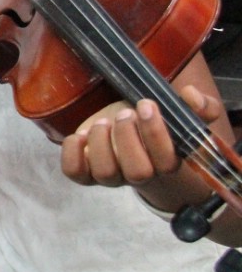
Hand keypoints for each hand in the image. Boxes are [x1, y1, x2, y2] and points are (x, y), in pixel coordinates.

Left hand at [61, 87, 221, 187]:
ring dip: (101, 143)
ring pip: (105, 173)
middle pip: (138, 172)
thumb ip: (198, 105)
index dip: (155, 133)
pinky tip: (79, 135)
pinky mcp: (85, 171)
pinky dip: (72, 153)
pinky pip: (74, 172)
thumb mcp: (178, 110)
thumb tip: (192, 96)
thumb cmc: (151, 120)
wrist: (126, 130)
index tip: (145, 105)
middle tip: (124, 113)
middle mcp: (139, 174)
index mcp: (166, 161)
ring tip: (103, 122)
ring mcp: (111, 175)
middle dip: (129, 137)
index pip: (166, 161)